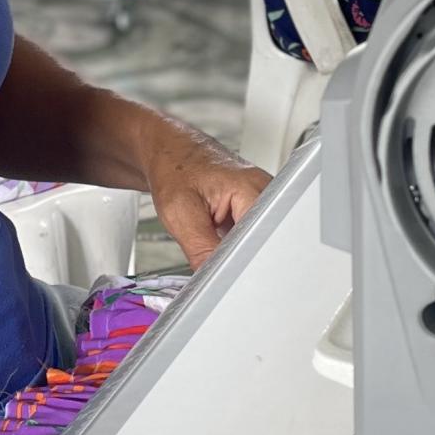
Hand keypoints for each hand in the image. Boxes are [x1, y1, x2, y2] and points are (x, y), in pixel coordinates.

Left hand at [139, 118, 269, 267]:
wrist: (170, 153)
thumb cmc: (173, 169)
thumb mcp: (180, 213)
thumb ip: (201, 250)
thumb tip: (214, 282)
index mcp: (251, 187)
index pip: (260, 238)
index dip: (243, 261)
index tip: (223, 274)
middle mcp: (264, 191)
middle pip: (264, 241)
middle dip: (241, 259)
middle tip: (214, 259)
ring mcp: (261, 198)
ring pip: (257, 240)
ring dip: (236, 250)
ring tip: (212, 238)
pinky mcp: (255, 206)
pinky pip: (251, 234)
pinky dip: (233, 242)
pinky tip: (217, 236)